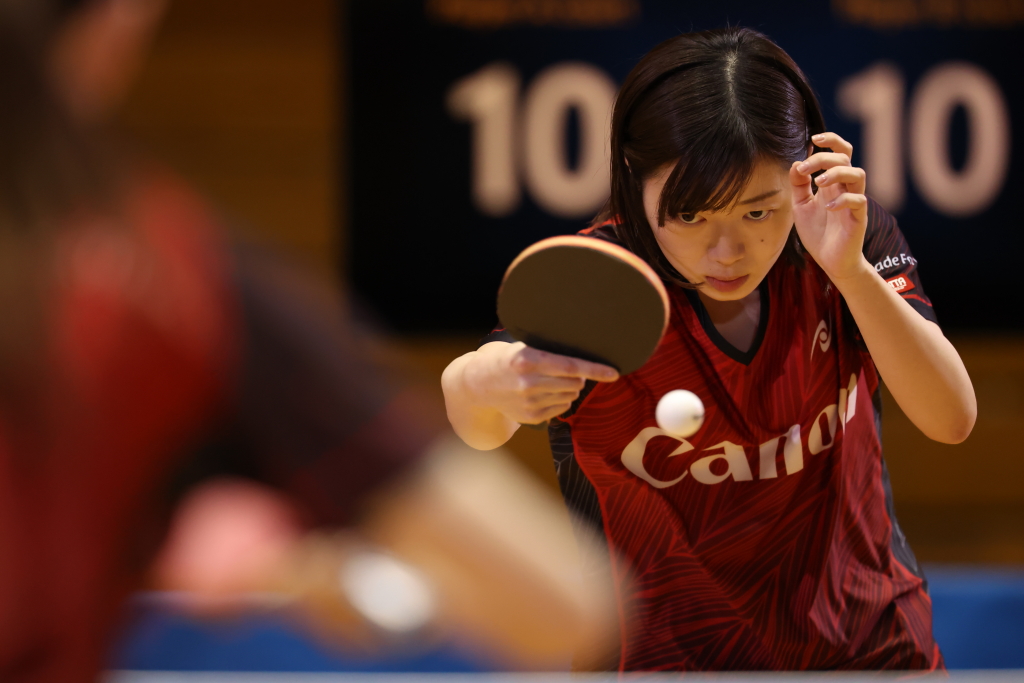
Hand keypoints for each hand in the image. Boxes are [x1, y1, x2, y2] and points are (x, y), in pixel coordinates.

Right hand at [462, 342, 617, 423]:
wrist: (479, 384)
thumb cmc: (506, 360)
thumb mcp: (522, 347)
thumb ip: (549, 351)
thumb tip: (583, 356)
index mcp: (528, 359)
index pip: (569, 365)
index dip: (594, 369)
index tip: (614, 372)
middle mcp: (528, 382)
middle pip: (574, 382)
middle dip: (579, 377)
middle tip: (569, 372)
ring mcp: (529, 402)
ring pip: (570, 396)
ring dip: (569, 388)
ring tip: (551, 381)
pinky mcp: (530, 417)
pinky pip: (561, 408)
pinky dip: (561, 399)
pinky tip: (545, 393)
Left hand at [790, 132, 871, 282]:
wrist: (831, 261)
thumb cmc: (818, 233)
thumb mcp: (801, 206)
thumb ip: (798, 186)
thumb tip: (796, 163)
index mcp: (833, 183)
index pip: (840, 152)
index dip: (831, 140)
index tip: (813, 138)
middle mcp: (846, 188)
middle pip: (845, 158)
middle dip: (824, 157)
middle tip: (805, 168)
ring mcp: (854, 202)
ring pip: (858, 174)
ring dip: (837, 173)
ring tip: (818, 183)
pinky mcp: (858, 219)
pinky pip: (859, 202)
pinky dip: (843, 200)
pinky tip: (828, 208)